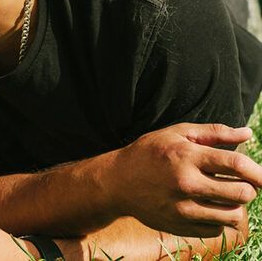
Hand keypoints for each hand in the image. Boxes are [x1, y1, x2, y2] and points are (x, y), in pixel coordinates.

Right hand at [107, 123, 261, 237]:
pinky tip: (208, 208)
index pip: (237, 165)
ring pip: (233, 215)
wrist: (116, 182)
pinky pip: (217, 229)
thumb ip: (214, 133)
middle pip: (242, 193)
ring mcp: (182, 207)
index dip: (258, 172)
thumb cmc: (149, 153)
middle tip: (239, 185)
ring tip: (224, 197)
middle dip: (248, 189)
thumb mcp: (177, 134)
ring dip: (235, 206)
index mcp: (187, 156)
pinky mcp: (179, 225)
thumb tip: (248, 134)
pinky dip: (219, 221)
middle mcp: (186, 183)